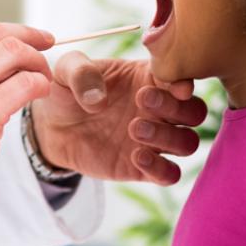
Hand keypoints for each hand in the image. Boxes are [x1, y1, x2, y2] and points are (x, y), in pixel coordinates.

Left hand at [31, 52, 206, 185]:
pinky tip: (136, 156)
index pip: (181, 78)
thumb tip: (99, 98)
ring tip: (134, 129)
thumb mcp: (66, 70)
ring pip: (188, 143)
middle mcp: (159, 109)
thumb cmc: (66, 91)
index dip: (183, 81)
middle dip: (177, 107)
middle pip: (195, 111)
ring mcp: (154, 140)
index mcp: (149, 78)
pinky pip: (170, 174)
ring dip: (169, 137)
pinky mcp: (143, 168)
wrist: (51, 128)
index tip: (174, 86)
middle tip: (142, 100)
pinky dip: (161, 169)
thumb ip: (81, 71)